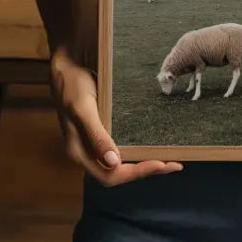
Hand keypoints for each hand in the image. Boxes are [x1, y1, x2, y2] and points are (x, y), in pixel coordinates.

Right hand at [49, 47, 182, 186]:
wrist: (66, 65)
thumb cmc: (72, 85)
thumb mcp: (83, 108)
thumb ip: (97, 136)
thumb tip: (114, 162)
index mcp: (80, 153)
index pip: (110, 176)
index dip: (136, 173)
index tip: (160, 164)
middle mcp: (87, 153)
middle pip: (118, 173)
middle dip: (146, 171)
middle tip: (175, 165)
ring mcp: (94, 143)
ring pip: (120, 164)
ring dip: (144, 163)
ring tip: (169, 160)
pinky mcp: (100, 132)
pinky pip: (120, 148)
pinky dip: (137, 151)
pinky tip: (150, 146)